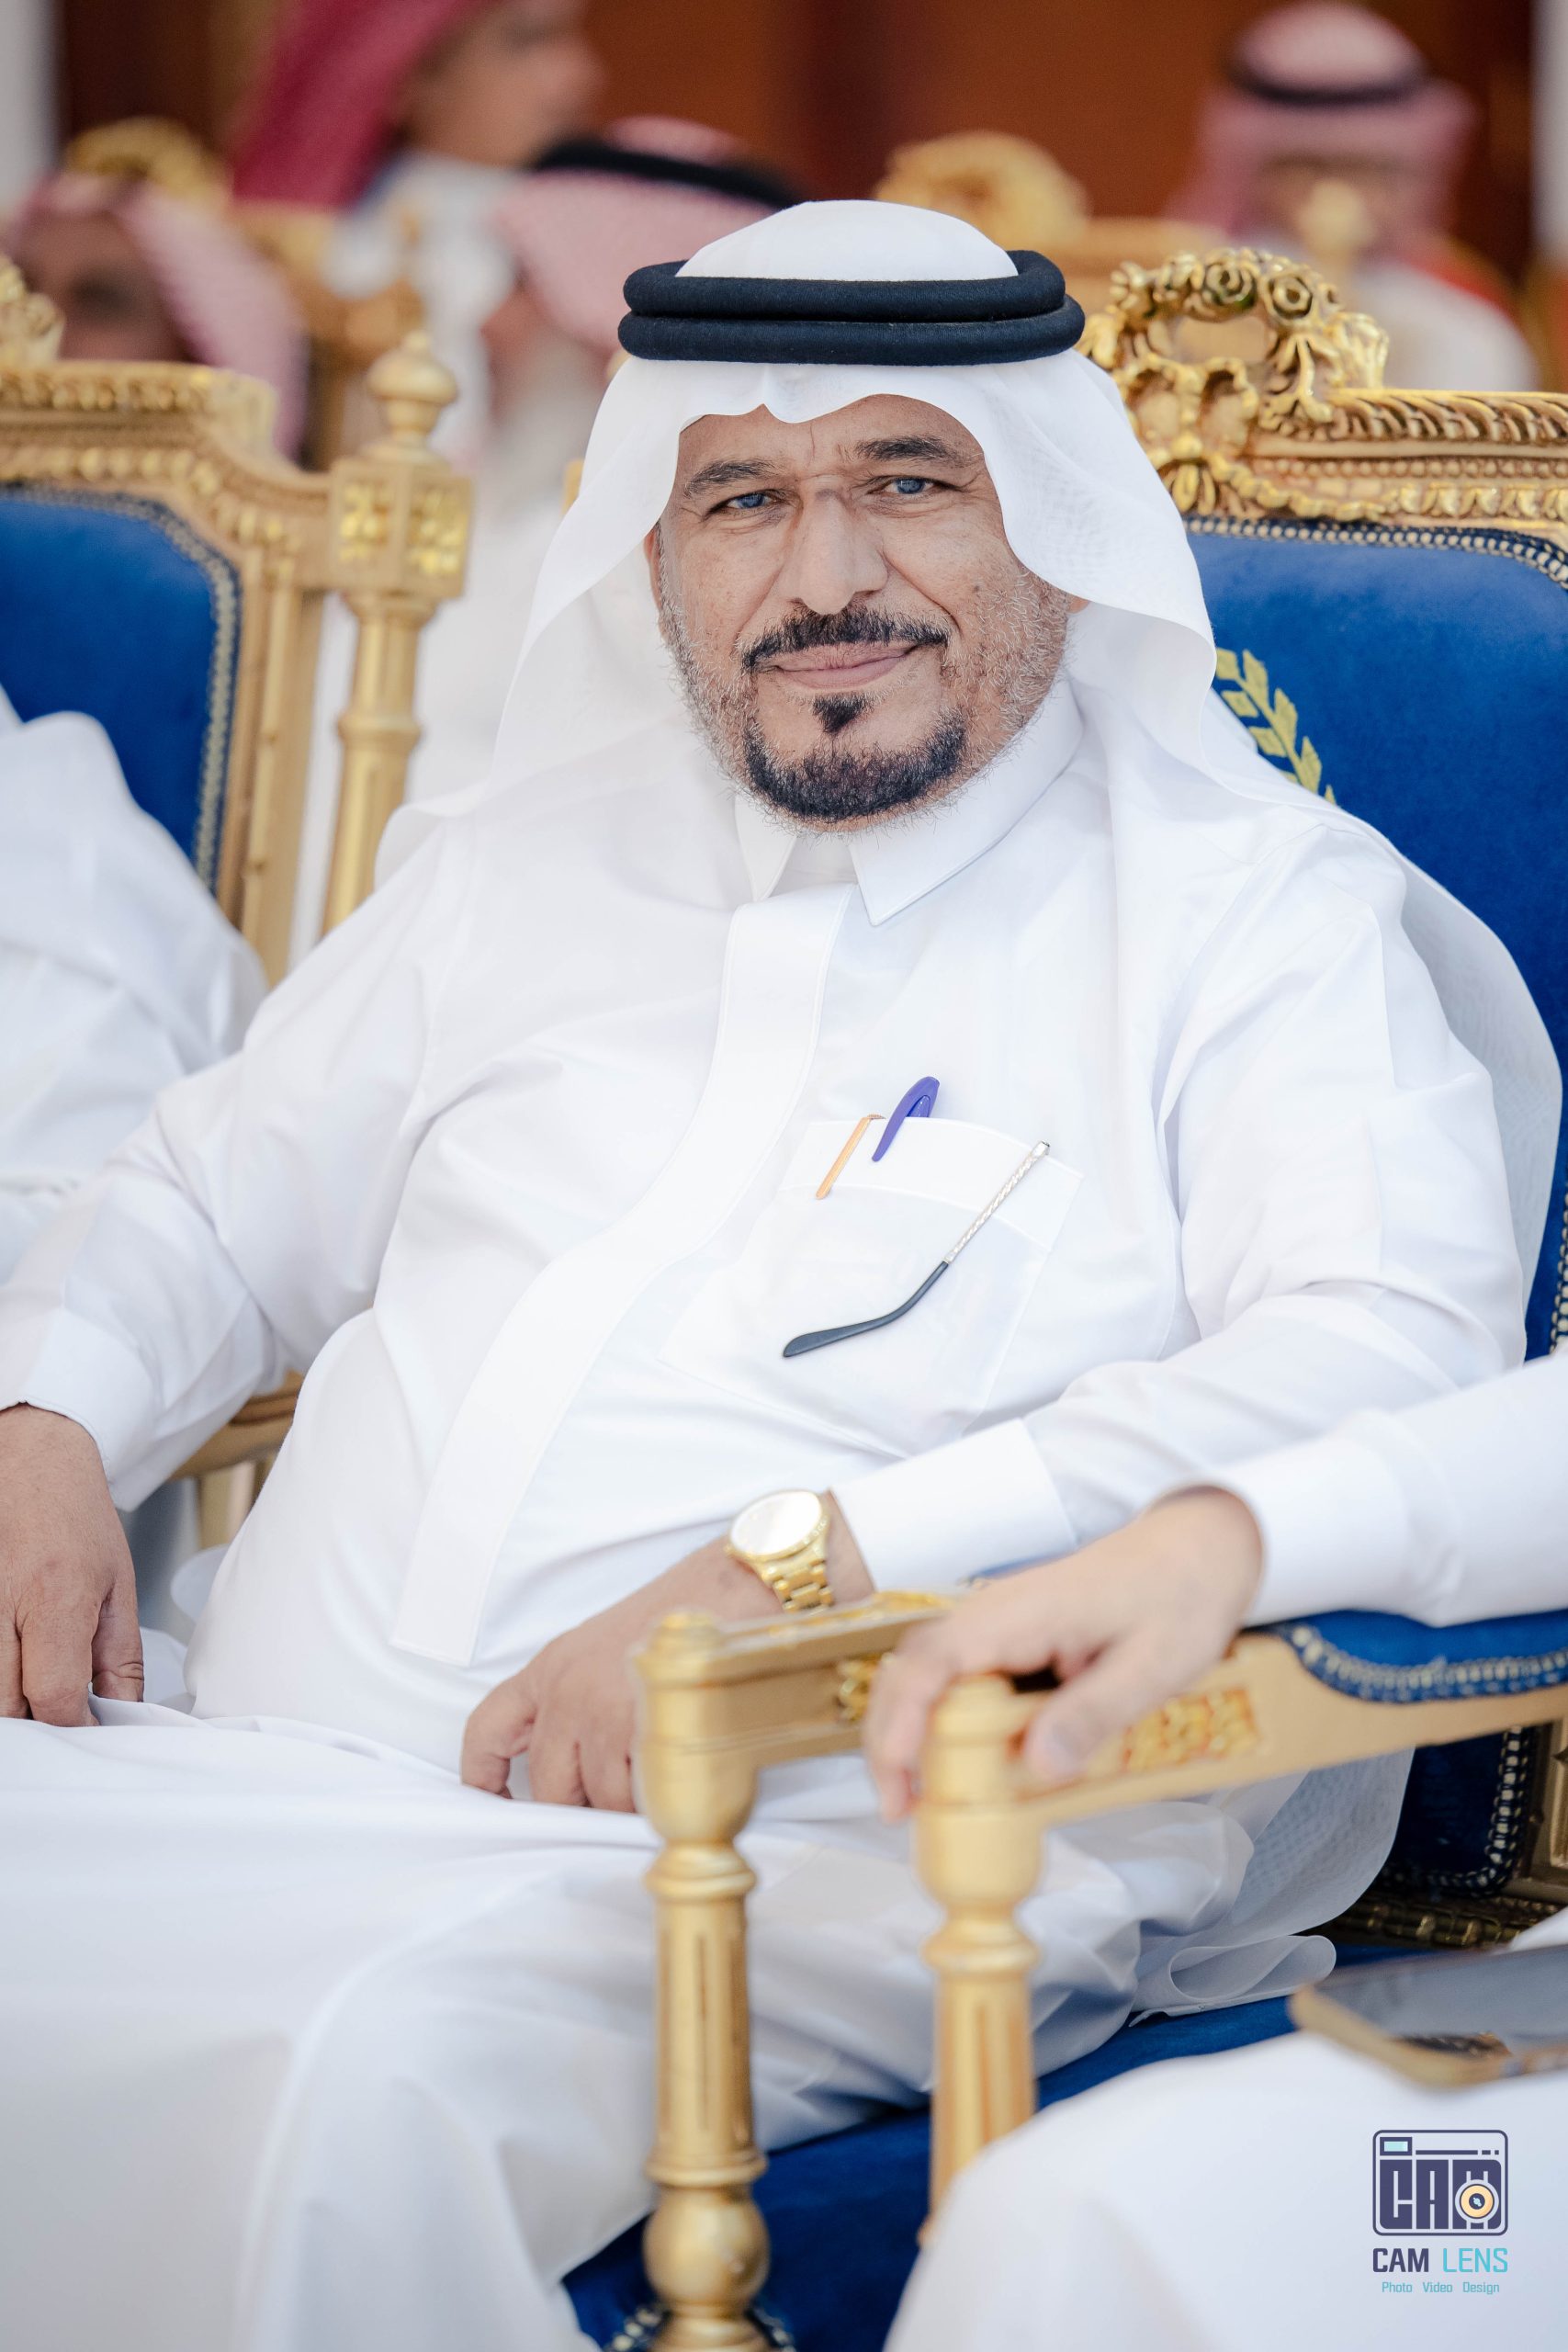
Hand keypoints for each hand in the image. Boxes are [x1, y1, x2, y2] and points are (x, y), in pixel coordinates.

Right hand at [0, 1404, 141, 1722]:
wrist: (31, 1460)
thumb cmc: (75, 1517)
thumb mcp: (118, 1585)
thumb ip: (120, 1656)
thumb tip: (122, 1712)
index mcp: (56, 1598)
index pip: (55, 1696)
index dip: (75, 1725)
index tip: (89, 1727)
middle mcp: (1, 1604)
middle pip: (9, 1705)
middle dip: (39, 1718)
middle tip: (62, 1704)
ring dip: (12, 1698)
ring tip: (37, 1676)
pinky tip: (15, 1657)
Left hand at [461, 1492, 870, 1804]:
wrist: (738, 1585)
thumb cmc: (686, 1613)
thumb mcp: (609, 1647)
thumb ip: (580, 1700)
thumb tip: (579, 1771)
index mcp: (551, 1668)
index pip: (488, 1729)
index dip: (482, 1774)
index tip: (492, 1801)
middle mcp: (567, 1694)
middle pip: (549, 1788)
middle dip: (583, 1804)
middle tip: (623, 1792)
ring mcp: (603, 1715)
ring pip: (601, 1801)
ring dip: (634, 1803)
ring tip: (668, 1767)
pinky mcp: (644, 1733)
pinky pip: (643, 1798)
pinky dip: (663, 1797)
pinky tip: (684, 1766)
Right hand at [864, 1489, 1262, 1819]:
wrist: (1200, 1546)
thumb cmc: (1182, 1596)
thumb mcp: (1154, 1665)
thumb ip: (1094, 1712)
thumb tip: (1038, 1767)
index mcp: (1021, 1614)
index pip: (933, 1660)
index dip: (903, 1721)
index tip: (901, 1780)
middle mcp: (995, 1613)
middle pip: (910, 1668)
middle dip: (890, 1737)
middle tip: (900, 1808)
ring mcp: (1000, 1623)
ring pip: (929, 1674)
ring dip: (911, 1731)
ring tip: (920, 1797)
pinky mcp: (1013, 1637)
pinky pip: (962, 1677)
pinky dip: (946, 1722)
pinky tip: (966, 1765)